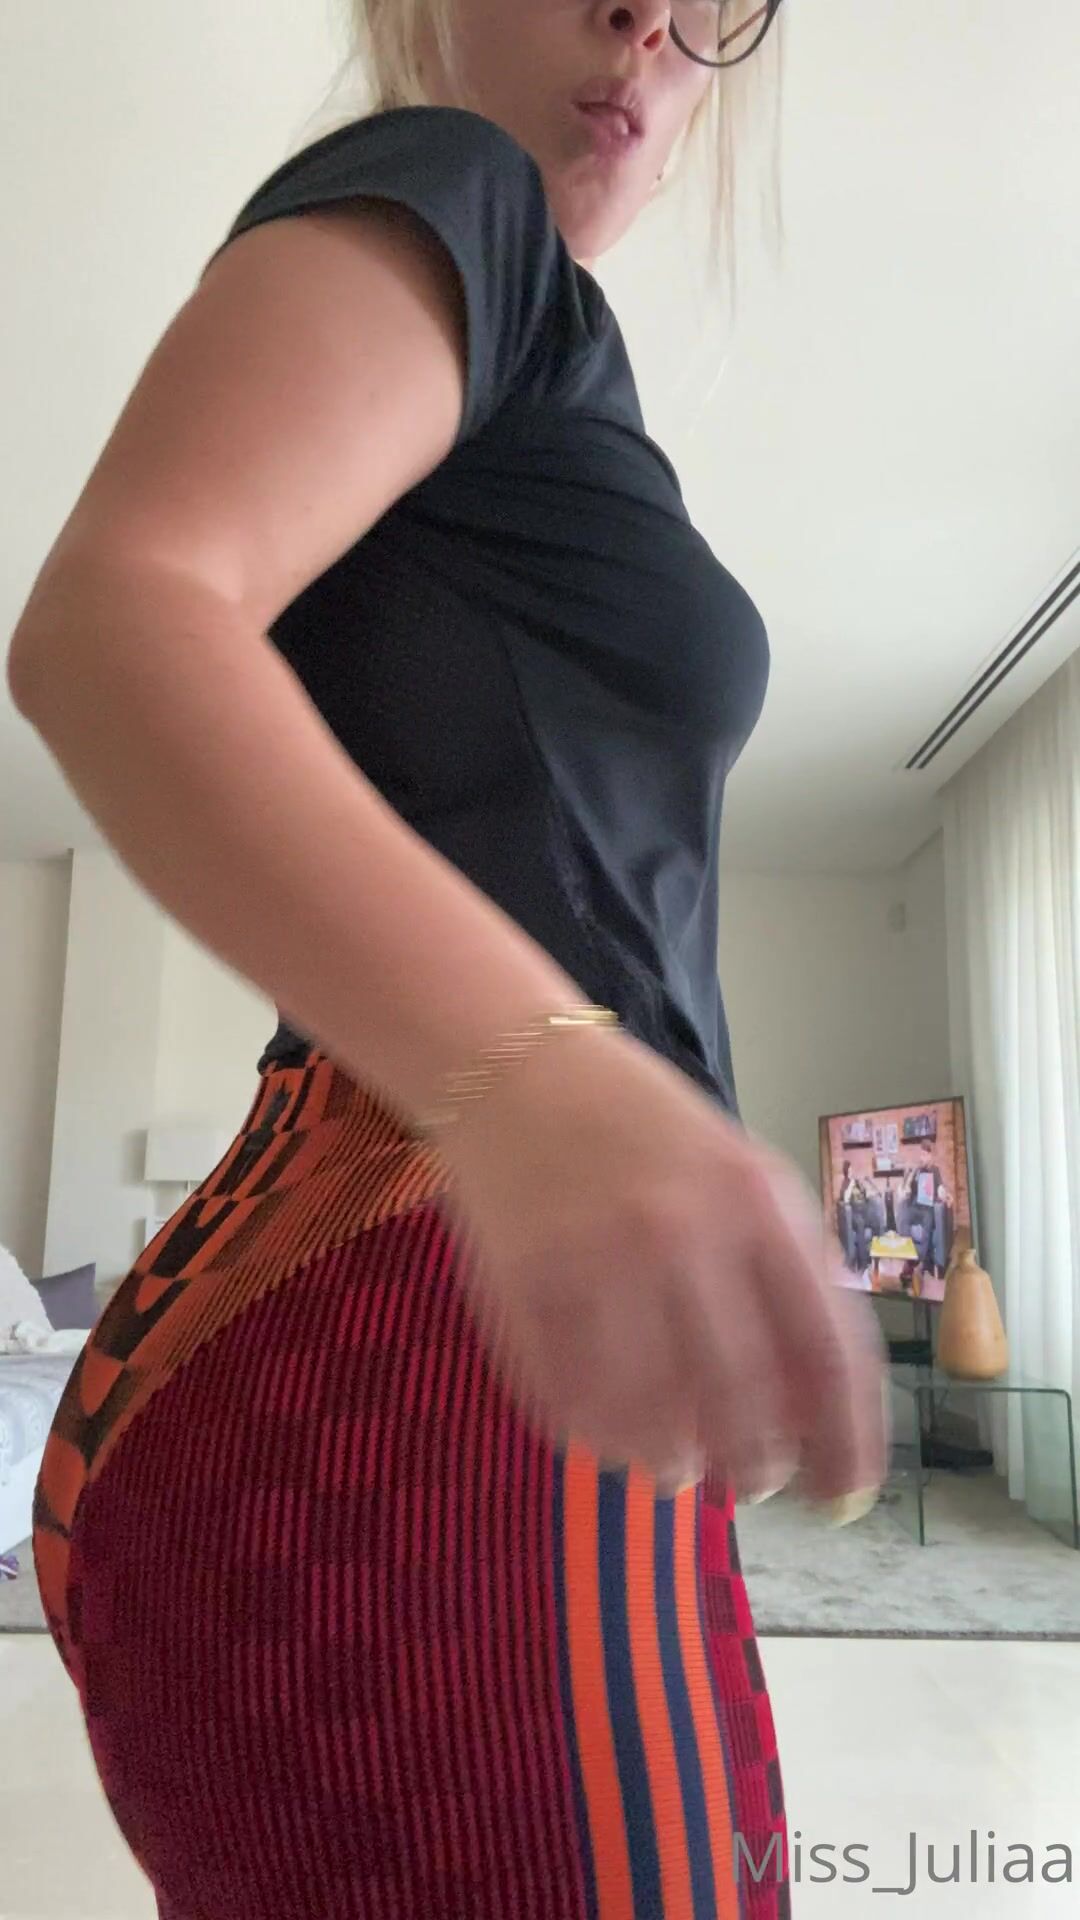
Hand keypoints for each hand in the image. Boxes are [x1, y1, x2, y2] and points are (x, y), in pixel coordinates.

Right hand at [438, 1024, 887, 1504]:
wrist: (519, 1070)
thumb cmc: (648, 1134)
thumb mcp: (743, 1180)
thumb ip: (784, 1279)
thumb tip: (811, 1415)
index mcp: (758, 1204)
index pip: (827, 1349)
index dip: (846, 1438)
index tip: (847, 1495)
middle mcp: (684, 1232)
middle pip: (742, 1399)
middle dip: (758, 1466)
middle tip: (754, 1484)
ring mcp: (598, 1259)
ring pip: (649, 1416)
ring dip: (671, 1465)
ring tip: (675, 1471)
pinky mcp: (524, 1284)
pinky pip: (569, 1399)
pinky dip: (595, 1436)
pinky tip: (608, 1436)